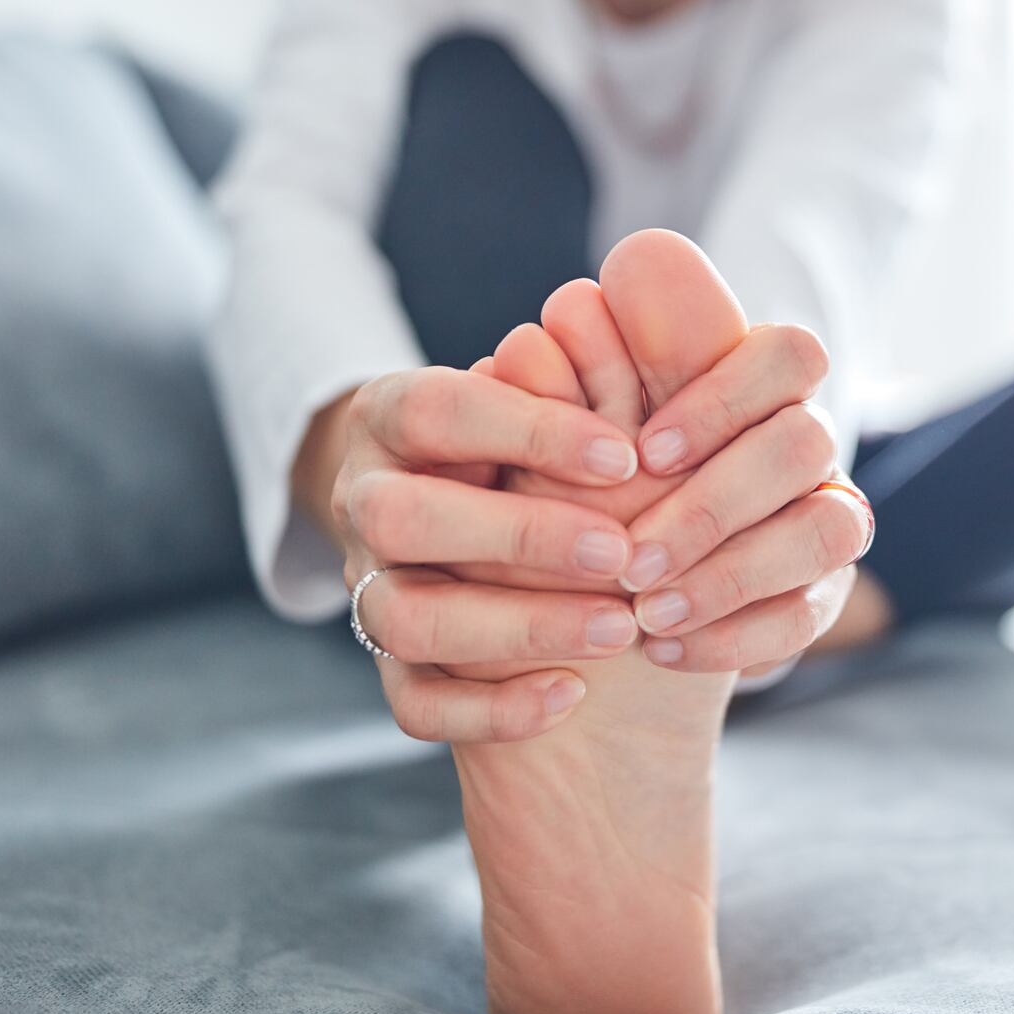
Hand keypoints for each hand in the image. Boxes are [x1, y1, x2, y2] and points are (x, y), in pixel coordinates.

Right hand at [324, 363, 655, 741]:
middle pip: (402, 518)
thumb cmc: (532, 439)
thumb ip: (590, 365)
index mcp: (393, 414)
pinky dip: (490, 709)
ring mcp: (366, 587)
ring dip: (516, 628)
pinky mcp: (386, 667)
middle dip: (517, 536)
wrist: (457, 512)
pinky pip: (415, 704)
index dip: (529, 431)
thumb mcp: (552, 388)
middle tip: (621, 552)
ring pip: (404, 619)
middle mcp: (364, 499)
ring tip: (619, 629)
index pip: (440, 410)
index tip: (626, 457)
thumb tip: (649, 304)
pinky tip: (571, 695)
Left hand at [479, 237, 872, 679]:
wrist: (598, 616)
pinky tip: (665, 648)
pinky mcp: (821, 592)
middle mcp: (801, 440)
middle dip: (716, 503)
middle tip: (633, 559)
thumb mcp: (563, 450)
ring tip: (646, 613)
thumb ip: (566, 392)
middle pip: (806, 441)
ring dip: (730, 574)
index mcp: (750, 384)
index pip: (787, 354)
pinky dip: (735, 635)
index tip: (645, 454)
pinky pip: (808, 611)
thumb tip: (541, 331)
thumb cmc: (573, 502)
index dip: (725, 398)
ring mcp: (824, 514)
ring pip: (827, 527)